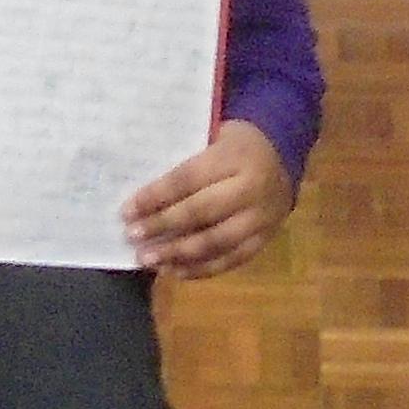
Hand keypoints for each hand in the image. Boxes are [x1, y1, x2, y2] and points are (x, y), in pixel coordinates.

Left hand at [126, 119, 294, 278]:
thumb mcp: (212, 137)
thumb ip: (185, 165)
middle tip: (133, 237)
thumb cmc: (234, 146)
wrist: (282, 157)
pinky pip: (231, 259)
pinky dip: (201, 269)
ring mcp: (262, 218)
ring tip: (148, 260)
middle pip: (201, 211)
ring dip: (177, 253)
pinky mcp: (265, 239)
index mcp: (235, 156)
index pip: (188, 179)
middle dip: (162, 226)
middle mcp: (252, 188)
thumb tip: (142, 199)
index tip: (127, 211)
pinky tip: (174, 271)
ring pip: (216, 241)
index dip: (156, 196)